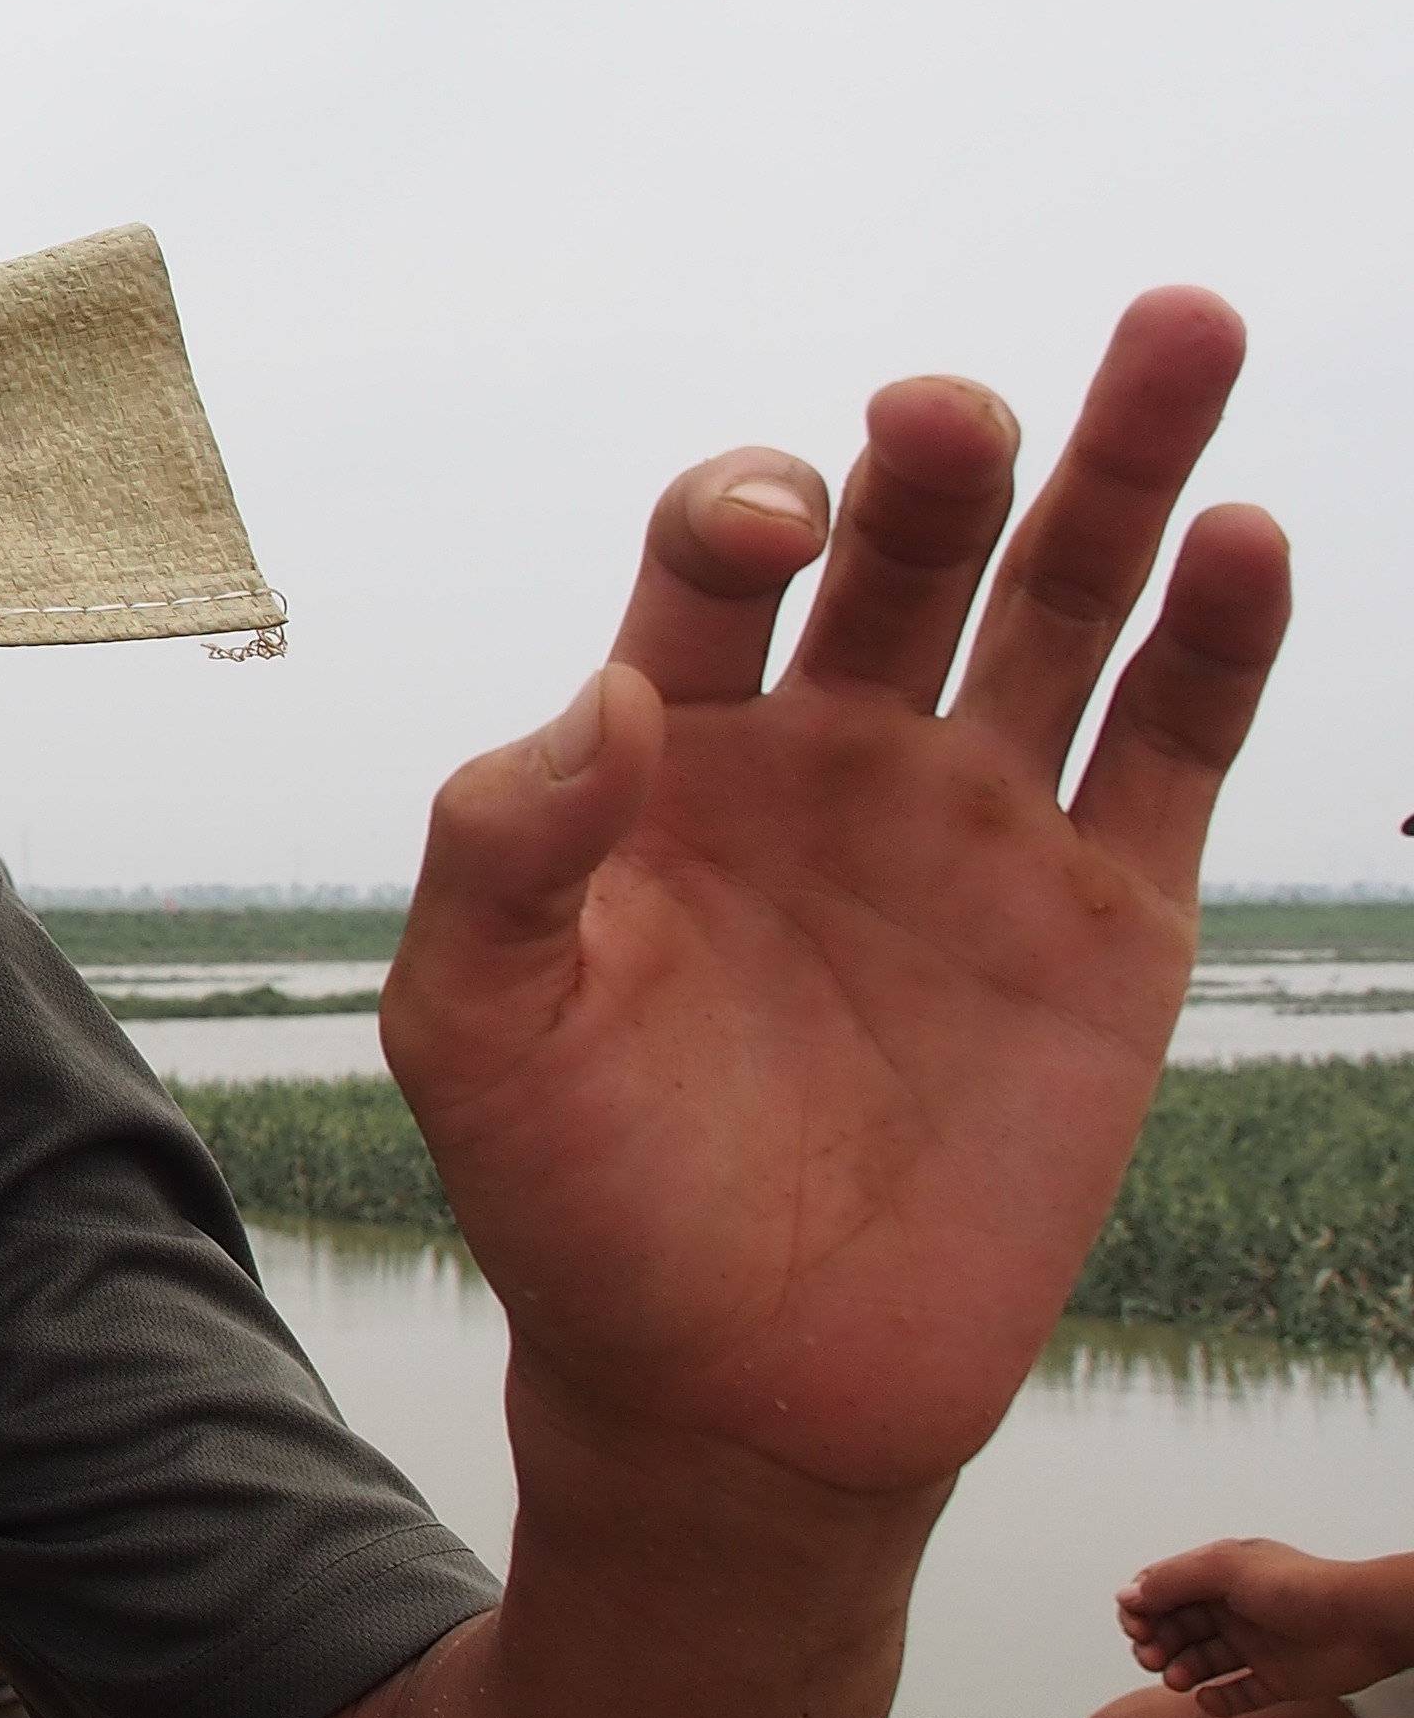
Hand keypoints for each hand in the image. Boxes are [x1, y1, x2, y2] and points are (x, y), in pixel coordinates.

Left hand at [379, 294, 1288, 1500]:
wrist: (724, 1388)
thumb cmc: (573, 1194)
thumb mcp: (472, 1024)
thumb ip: (502, 849)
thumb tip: (609, 695)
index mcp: (668, 747)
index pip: (713, 565)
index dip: (742, 508)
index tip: (769, 524)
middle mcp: (832, 751)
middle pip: (905, 546)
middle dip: (938, 458)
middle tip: (954, 409)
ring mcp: (978, 824)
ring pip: (1065, 602)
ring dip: (1121, 468)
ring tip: (1182, 328)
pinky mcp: (1107, 920)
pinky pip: (1176, 747)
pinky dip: (1219, 639)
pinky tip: (1245, 539)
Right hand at [1118, 1535, 1413, 1710]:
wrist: (1365, 1624)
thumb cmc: (1303, 1587)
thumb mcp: (1226, 1568)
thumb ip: (1172, 1580)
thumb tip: (1128, 1596)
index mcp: (1220, 1577)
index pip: (1164, 1592)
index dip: (1142, 1610)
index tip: (1137, 1628)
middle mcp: (1234, 1611)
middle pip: (1176, 1629)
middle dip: (1156, 1644)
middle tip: (1150, 1657)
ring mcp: (1255, 1647)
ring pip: (1201, 1663)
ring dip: (1179, 1672)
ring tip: (1177, 1681)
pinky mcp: (1276, 1681)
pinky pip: (1236, 1697)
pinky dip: (1217, 1703)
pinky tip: (1208, 1701)